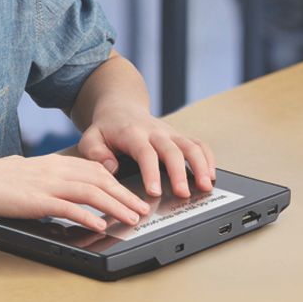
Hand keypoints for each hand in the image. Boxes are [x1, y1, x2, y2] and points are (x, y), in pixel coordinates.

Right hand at [0, 154, 150, 231]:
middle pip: (99, 179)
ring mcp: (45, 184)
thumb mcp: (24, 171)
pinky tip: (100, 224)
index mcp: (52, 162)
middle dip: (124, 194)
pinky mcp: (36, 200)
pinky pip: (68, 207)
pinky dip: (87, 215)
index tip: (130, 193)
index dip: (116, 181)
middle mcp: (53, 169)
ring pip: (90, 192)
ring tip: (131, 218)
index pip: (93, 168)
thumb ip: (43, 175)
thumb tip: (53, 186)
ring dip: (115, 206)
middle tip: (141, 208)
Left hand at [78, 103, 216, 198]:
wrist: (120, 107)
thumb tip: (111, 168)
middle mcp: (154, 132)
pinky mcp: (179, 136)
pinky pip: (198, 144)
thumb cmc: (106, 128)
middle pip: (172, 150)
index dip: (151, 172)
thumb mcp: (91, 138)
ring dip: (201, 165)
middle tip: (183, 194)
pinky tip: (211, 175)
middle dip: (180, 173)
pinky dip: (208, 158)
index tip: (155, 191)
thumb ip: (95, 152)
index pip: (145, 153)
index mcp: (132, 133)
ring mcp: (169, 133)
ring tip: (205, 186)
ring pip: (190, 146)